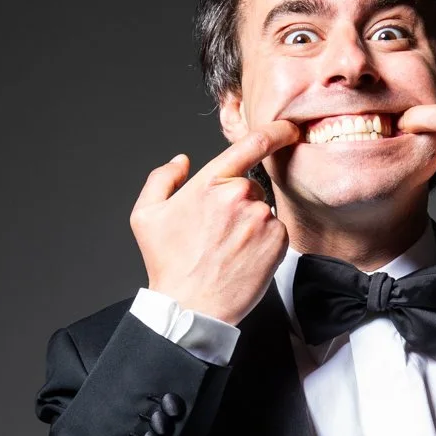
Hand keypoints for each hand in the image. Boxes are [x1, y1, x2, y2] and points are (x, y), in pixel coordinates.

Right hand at [129, 119, 302, 324]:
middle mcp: (240, 195)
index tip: (290, 128)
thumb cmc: (168, 264)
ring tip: (226, 250)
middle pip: (250, 187)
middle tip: (216, 233)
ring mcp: (262, 218)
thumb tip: (181, 161)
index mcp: (210, 182)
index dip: (277, 130)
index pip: (253, 143)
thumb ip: (162, 178)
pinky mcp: (277, 241)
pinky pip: (275, 232)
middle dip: (237, 203)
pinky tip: (242, 258)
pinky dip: (262, 242)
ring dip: (248, 224)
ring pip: (262, 211)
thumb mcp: (145, 216)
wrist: (191, 307)